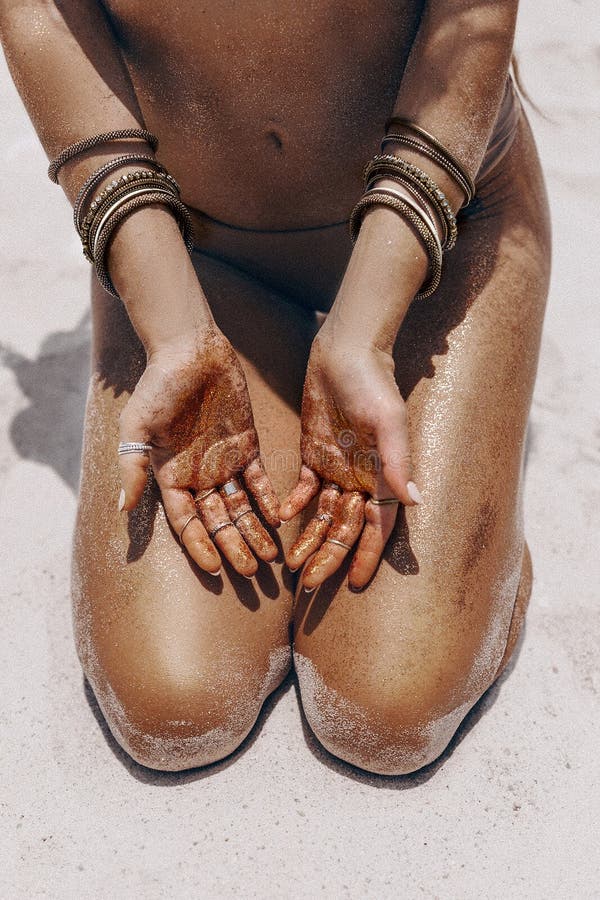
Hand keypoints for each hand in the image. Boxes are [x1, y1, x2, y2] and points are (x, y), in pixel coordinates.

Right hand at [118, 329, 280, 577]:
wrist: (190, 350)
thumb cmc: (159, 387)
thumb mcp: (137, 427)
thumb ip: (132, 467)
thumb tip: (122, 510)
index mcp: (170, 476)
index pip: (186, 522)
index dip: (199, 546)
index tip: (214, 570)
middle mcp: (199, 476)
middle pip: (218, 521)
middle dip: (234, 547)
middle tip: (252, 573)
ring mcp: (224, 462)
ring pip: (241, 507)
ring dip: (254, 531)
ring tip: (270, 558)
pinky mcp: (247, 445)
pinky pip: (259, 480)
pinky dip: (268, 500)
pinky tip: (279, 521)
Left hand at [280, 333, 421, 589]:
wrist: (345, 352)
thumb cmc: (373, 384)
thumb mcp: (388, 422)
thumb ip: (397, 462)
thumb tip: (415, 502)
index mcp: (383, 475)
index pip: (376, 526)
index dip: (366, 555)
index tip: (354, 583)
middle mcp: (360, 477)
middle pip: (345, 527)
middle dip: (330, 555)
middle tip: (312, 584)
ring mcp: (336, 466)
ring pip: (322, 513)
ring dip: (310, 537)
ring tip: (293, 564)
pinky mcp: (313, 452)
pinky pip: (303, 487)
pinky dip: (293, 503)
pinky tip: (282, 518)